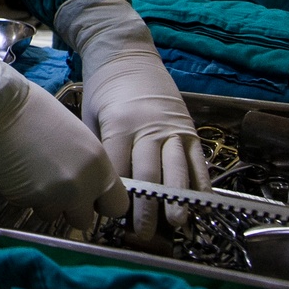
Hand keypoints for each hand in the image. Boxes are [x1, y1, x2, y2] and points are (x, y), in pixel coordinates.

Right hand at [0, 36, 126, 229]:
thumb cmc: (37, 111)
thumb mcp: (79, 137)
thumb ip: (89, 166)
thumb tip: (91, 186)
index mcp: (98, 166)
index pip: (116, 207)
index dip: (102, 203)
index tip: (92, 197)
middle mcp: (80, 187)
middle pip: (84, 221)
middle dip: (72, 209)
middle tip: (59, 189)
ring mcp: (51, 197)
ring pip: (53, 216)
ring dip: (46, 202)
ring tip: (34, 175)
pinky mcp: (24, 200)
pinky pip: (30, 207)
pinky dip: (25, 195)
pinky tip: (20, 172)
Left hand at [53, 0, 207, 240]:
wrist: (127, 54)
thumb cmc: (102, 89)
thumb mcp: (89, 117)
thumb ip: (97, 151)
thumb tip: (94, 191)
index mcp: (118, 126)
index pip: (119, 170)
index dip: (116, 197)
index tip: (111, 220)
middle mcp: (148, 128)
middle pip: (149, 175)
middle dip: (147, 207)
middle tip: (143, 234)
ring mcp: (171, 128)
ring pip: (176, 170)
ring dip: (176, 199)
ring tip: (176, 223)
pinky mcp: (188, 128)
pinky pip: (197, 159)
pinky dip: (199, 182)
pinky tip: (200, 203)